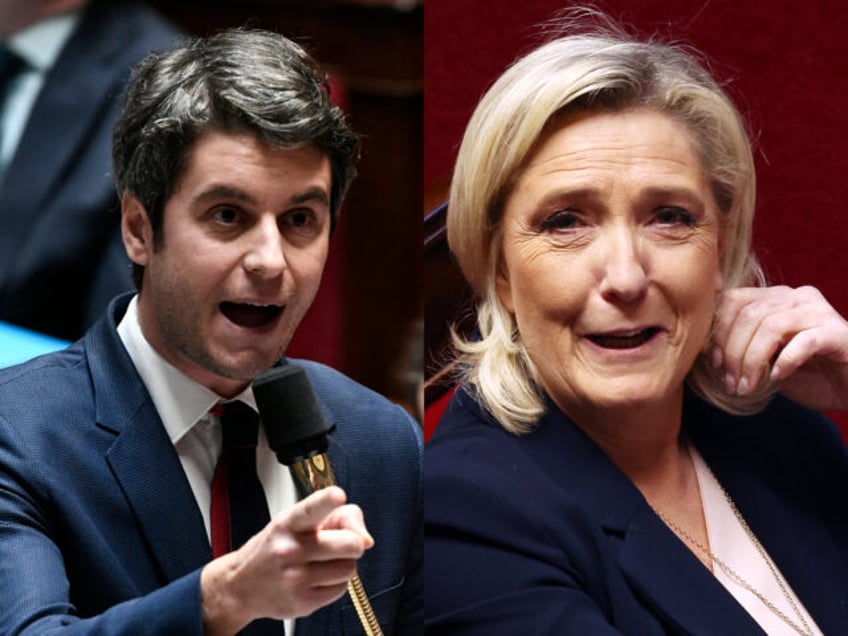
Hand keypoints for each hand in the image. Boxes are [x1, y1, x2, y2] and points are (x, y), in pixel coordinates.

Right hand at [201, 486, 372, 634]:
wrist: (241, 586)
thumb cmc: (276, 547)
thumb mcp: (298, 522)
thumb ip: (339, 517)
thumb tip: (367, 539)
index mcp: (289, 523)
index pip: (311, 509)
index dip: (327, 501)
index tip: (337, 495)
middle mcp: (290, 549)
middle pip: (350, 544)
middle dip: (351, 543)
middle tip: (337, 544)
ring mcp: (295, 578)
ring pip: (350, 568)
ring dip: (343, 565)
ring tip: (322, 563)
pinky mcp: (302, 602)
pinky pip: (342, 589)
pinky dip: (336, 583)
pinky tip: (317, 579)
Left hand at [713, 285, 847, 409]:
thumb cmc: (809, 375)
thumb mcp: (766, 360)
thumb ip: (741, 347)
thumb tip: (707, 354)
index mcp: (775, 298)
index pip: (733, 300)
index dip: (717, 331)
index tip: (714, 363)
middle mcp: (796, 296)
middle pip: (748, 314)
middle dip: (732, 352)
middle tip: (731, 382)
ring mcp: (819, 312)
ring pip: (771, 326)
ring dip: (752, 361)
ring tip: (748, 386)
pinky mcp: (837, 333)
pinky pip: (803, 342)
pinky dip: (784, 361)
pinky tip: (777, 378)